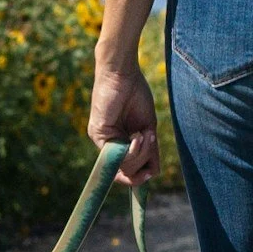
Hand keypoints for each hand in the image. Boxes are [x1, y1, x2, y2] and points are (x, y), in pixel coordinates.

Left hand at [88, 54, 160, 186]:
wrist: (124, 73)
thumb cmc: (136, 94)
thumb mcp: (148, 126)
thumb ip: (149, 149)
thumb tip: (154, 172)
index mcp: (121, 143)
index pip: (127, 172)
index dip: (139, 178)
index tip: (151, 172)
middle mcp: (109, 145)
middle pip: (127, 173)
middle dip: (143, 162)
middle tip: (150, 140)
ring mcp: (102, 141)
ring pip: (124, 168)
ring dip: (140, 154)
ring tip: (144, 134)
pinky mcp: (98, 135)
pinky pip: (117, 157)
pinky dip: (132, 150)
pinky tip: (138, 136)